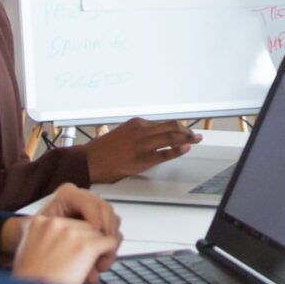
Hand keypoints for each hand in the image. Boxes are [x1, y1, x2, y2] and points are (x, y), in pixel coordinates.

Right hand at [9, 212, 114, 283]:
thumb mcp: (29, 253)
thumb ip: (46, 242)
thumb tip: (67, 244)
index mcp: (39, 223)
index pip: (67, 223)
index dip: (75, 239)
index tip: (73, 254)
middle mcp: (55, 223)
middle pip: (85, 226)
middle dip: (90, 243)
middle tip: (89, 263)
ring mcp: (71, 234)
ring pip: (99, 233)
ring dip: (100, 249)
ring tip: (95, 267)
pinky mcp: (86, 246)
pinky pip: (110, 242)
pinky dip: (109, 254)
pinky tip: (101, 266)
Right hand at [85, 119, 200, 183]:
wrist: (89, 160)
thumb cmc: (104, 149)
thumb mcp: (123, 132)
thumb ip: (139, 132)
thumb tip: (156, 135)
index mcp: (137, 123)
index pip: (163, 123)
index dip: (178, 126)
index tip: (186, 129)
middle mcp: (140, 131)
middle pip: (170, 127)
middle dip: (186, 130)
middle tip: (196, 134)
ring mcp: (141, 145)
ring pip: (170, 138)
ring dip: (186, 138)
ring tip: (195, 139)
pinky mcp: (140, 159)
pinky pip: (163, 153)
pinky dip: (176, 151)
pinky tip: (184, 149)